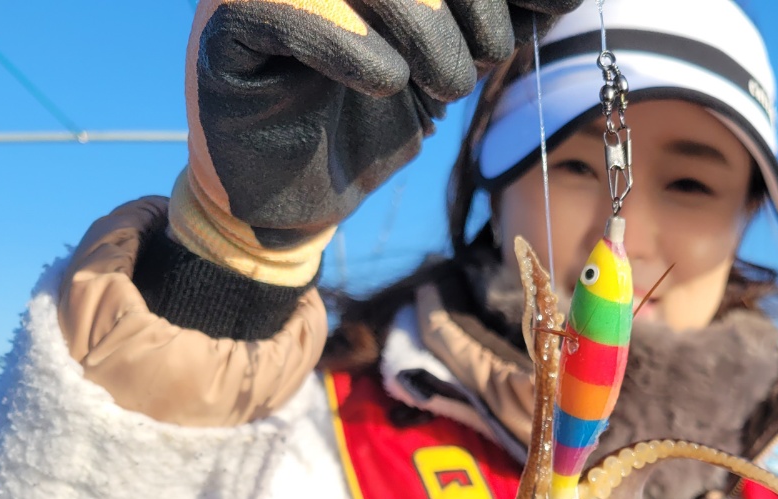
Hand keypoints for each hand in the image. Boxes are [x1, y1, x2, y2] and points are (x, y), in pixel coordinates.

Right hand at [175, 0, 582, 283]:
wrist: (292, 199)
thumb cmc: (366, 126)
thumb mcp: (446, 64)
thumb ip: (491, 21)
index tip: (551, 8)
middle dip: (469, 0)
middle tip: (485, 52)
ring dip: (423, 27)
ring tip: (440, 83)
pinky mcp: (226, 24)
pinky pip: (288, 8)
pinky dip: (351, 47)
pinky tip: (384, 82)